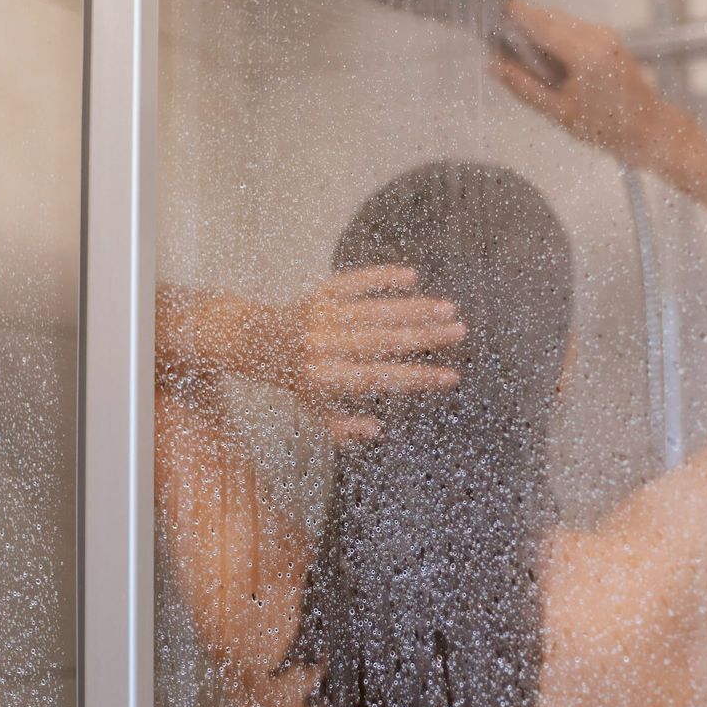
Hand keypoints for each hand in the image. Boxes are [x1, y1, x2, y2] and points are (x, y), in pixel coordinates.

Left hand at [289, 265, 464, 441]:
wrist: (248, 340)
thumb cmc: (289, 379)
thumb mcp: (312, 411)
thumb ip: (343, 428)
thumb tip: (377, 430)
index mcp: (324, 379)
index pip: (380, 378)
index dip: (418, 377)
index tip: (451, 376)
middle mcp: (323, 346)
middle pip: (383, 341)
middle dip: (425, 336)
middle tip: (458, 331)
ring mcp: (321, 316)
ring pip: (375, 311)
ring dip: (414, 307)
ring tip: (447, 307)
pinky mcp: (319, 294)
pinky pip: (353, 281)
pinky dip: (380, 278)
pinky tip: (411, 276)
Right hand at [492, 0, 667, 166]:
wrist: (649, 130)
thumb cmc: (607, 128)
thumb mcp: (558, 113)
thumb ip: (522, 86)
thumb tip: (492, 65)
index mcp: (585, 53)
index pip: (539, 21)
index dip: (511, 12)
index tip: (487, 8)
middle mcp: (596, 35)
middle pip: (547, 16)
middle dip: (520, 23)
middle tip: (494, 40)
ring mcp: (604, 33)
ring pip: (558, 20)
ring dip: (535, 30)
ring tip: (515, 53)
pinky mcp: (606, 38)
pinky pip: (571, 28)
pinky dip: (551, 36)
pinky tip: (542, 58)